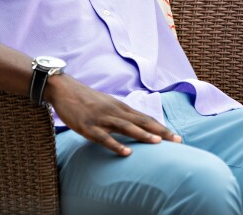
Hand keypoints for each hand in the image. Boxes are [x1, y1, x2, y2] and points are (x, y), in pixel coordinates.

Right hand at [45, 74, 180, 155]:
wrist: (64, 89)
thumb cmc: (86, 100)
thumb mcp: (107, 105)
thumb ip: (121, 115)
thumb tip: (134, 126)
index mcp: (121, 107)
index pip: (146, 119)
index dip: (162, 128)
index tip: (177, 138)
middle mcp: (116, 111)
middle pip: (142, 122)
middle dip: (161, 132)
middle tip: (178, 141)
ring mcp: (102, 119)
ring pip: (127, 127)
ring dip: (143, 135)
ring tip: (159, 143)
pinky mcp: (88, 126)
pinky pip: (104, 137)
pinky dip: (116, 145)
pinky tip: (127, 153)